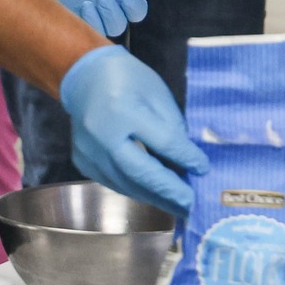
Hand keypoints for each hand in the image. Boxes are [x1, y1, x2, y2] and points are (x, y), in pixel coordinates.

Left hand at [2, 0, 149, 38]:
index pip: (133, 10)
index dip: (135, 8)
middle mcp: (96, 3)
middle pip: (121, 25)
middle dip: (117, 13)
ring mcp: (79, 12)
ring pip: (104, 33)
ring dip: (104, 20)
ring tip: (89, 0)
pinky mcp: (61, 17)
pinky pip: (82, 33)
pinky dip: (89, 23)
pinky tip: (81, 6)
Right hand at [60, 45, 209, 216]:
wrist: (85, 78)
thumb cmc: (128, 80)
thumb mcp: (156, 93)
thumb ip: (171, 126)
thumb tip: (186, 160)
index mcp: (123, 110)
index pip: (162, 141)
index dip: (185, 157)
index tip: (203, 169)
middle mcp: (101, 134)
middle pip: (139, 171)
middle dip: (168, 190)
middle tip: (191, 205)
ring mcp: (88, 152)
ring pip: (125, 183)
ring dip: (153, 197)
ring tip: (177, 206)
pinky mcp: (82, 162)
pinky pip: (113, 183)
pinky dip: (135, 190)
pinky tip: (153, 195)